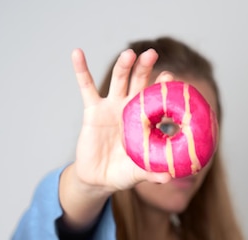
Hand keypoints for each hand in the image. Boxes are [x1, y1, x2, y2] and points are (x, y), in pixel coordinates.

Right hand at [70, 47, 171, 194]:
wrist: (98, 179)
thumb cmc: (123, 173)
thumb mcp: (137, 173)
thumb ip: (152, 172)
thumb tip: (169, 177)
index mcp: (145, 120)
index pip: (157, 99)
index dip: (163, 88)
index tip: (171, 77)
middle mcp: (130, 108)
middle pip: (139, 82)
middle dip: (145, 68)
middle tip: (152, 54)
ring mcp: (111, 106)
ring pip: (118, 80)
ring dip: (123, 65)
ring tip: (130, 54)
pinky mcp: (92, 110)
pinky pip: (86, 87)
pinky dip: (81, 69)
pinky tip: (77, 53)